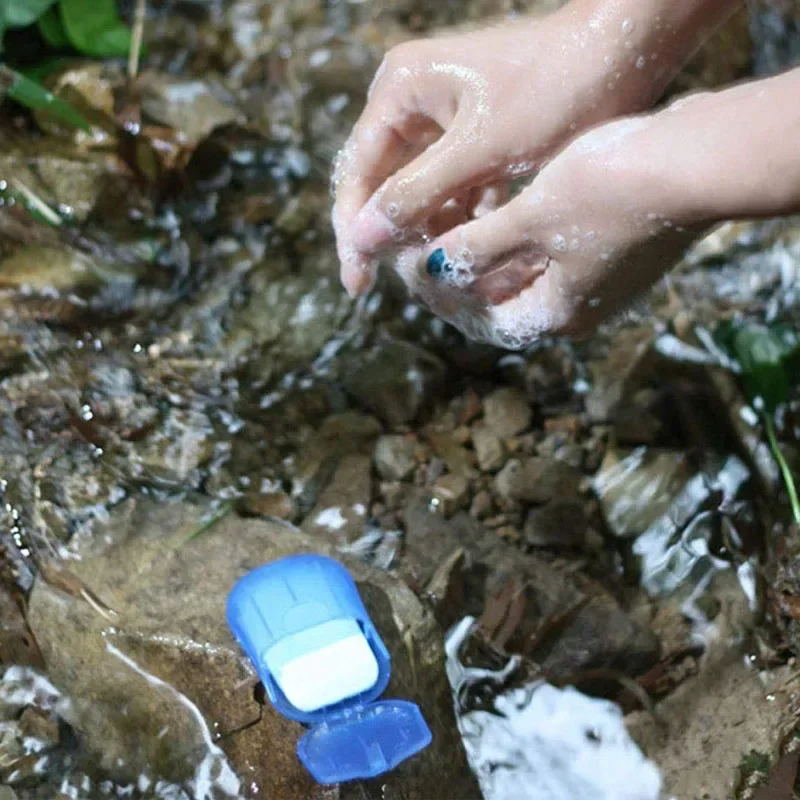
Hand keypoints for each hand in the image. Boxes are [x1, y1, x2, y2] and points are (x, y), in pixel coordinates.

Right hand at [332, 3, 672, 296]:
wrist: (627, 51)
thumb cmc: (555, 89)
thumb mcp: (480, 150)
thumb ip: (416, 195)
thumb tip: (360, 240)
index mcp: (401, 91)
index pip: (358, 173)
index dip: (353, 233)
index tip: (358, 285)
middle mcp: (413, 100)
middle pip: (384, 184)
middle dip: (393, 234)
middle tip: (403, 284)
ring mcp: (444, 117)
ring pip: (420, 190)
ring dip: (430, 230)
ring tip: (447, 268)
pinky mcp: (475, 132)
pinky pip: (452, 185)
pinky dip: (461, 215)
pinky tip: (476, 242)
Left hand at [396, 109, 708, 347]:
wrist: (698, 161)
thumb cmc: (610, 191)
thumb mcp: (530, 220)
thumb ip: (476, 249)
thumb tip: (430, 270)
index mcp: (554, 314)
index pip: (481, 320)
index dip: (440, 296)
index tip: (410, 265)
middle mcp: (576, 306)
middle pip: (500, 299)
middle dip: (458, 274)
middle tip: (421, 243)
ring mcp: (597, 277)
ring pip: (522, 273)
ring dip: (485, 253)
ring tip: (449, 222)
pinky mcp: (610, 245)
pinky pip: (547, 250)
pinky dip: (515, 236)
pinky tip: (493, 208)